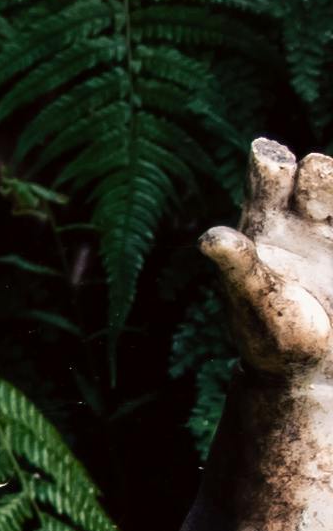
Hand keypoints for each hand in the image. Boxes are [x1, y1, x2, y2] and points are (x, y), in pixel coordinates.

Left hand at [207, 139, 332, 370]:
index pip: (268, 174)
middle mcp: (299, 221)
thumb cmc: (271, 336)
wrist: (310, 370)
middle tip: (316, 201)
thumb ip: (237, 265)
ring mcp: (331, 235)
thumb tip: (209, 236)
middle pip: (314, 174)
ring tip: (327, 214)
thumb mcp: (254, 299)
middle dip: (321, 175)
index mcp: (264, 223)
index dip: (273, 160)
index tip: (276, 162)